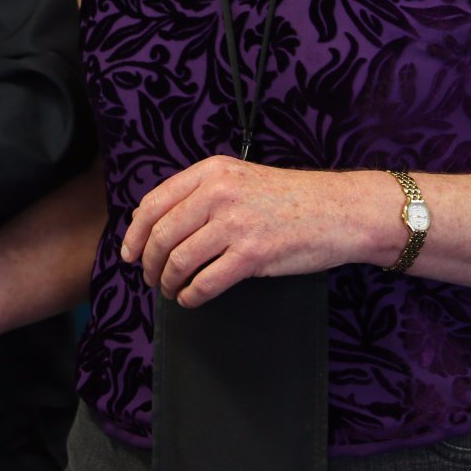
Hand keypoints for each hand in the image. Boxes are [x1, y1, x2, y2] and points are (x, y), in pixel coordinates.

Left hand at [122, 156, 368, 306]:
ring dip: (168, 281)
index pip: (154, 202)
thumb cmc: (291, 198)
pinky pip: (206, 282)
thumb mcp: (241, 179)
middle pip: (162, 234)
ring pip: (179, 260)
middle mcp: (219, 193)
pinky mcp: (253, 254)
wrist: (339, 210)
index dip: (136, 233)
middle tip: (150, 277)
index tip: (130, 252)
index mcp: (212, 171)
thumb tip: (160, 224)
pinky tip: (190, 299)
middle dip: (149, 262)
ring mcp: (236, 223)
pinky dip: (191, 295)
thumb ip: (203, 194)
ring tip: (171, 290)